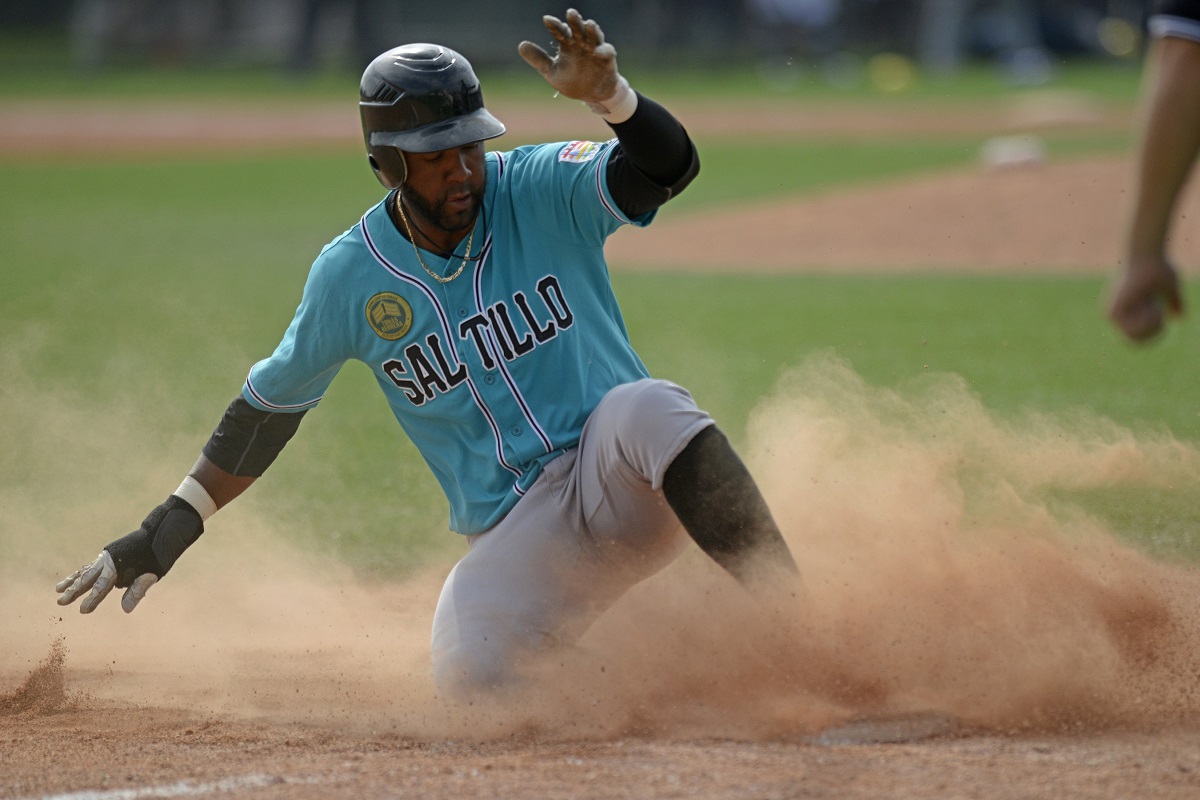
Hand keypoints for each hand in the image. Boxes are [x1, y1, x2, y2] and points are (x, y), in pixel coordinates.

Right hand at [55, 495, 202, 613]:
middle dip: (74, 591)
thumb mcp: (152, 574)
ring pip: (86, 571)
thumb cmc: (157, 556)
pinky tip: (73, 579)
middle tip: (60, 602)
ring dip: (72, 581)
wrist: (158, 534)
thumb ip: (137, 590)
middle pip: (88, 578)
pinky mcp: (108, 557)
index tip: (82, 610)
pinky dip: (81, 573)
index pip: (102, 586)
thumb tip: (126, 609)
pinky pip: (91, 566)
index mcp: (119, 566)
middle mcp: (109, 561)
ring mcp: (106, 558)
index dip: (93, 599)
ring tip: (57, 590)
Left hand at [518, 9, 621, 107]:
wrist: (591, 96)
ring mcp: (595, 50)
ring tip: (588, 24)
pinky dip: (603, 50)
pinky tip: (597, 51)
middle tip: (570, 13)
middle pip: (578, 29)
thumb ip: (538, 60)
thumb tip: (521, 46)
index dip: (554, 26)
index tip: (547, 20)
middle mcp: (581, 44)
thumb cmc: (572, 81)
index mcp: (567, 45)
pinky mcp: (607, 60)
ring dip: (592, 30)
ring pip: (594, 36)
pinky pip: (607, 52)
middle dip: (575, 21)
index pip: (560, 32)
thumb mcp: (552, 72)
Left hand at [1108, 252, 1184, 340]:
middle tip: (1158, 310)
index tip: (1162, 315)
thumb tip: (1178, 317)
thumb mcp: (1169, 288)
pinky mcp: (1115, 312)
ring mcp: (1113, 314)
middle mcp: (1116, 314)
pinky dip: (1149, 320)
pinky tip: (1149, 304)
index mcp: (1126, 311)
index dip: (1155, 331)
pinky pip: (1135, 330)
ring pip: (1137, 337)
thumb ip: (1173, 302)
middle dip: (1154, 329)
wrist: (1147, 255)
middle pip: (1138, 341)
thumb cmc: (1158, 267)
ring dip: (1152, 323)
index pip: (1140, 337)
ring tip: (1153, 305)